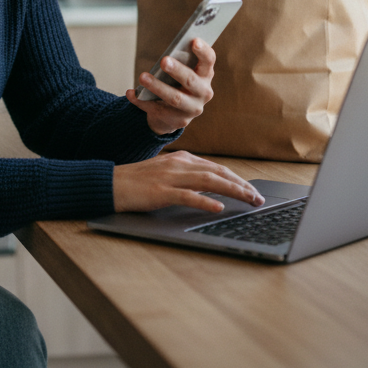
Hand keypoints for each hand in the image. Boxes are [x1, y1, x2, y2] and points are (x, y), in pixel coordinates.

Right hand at [113, 150, 264, 212]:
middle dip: (241, 185)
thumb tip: (210, 190)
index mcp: (181, 159)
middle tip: (258, 198)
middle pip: (218, 172)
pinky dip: (205, 201)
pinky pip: (187, 196)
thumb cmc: (136, 182)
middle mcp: (179, 164)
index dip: (237, 179)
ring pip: (209, 181)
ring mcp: (170, 177)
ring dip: (232, 190)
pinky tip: (218, 207)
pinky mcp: (160, 192)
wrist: (109, 183)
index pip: (216, 168)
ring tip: (248, 200)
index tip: (251, 190)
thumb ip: (186, 179)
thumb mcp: (165, 175)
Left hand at [125, 38, 215, 135]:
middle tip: (164, 60)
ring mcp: (191, 109)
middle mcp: (203, 93)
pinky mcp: (176, 121)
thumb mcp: (183, 72)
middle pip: (191, 81)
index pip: (208, 61)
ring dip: (157, 86)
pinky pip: (156, 109)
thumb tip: (166, 56)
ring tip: (142, 77)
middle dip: (177, 70)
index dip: (203, 51)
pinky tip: (130, 93)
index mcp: (205, 75)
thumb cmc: (178, 83)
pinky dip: (141, 101)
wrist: (174, 114)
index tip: (194, 40)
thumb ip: (179, 62)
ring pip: (174, 98)